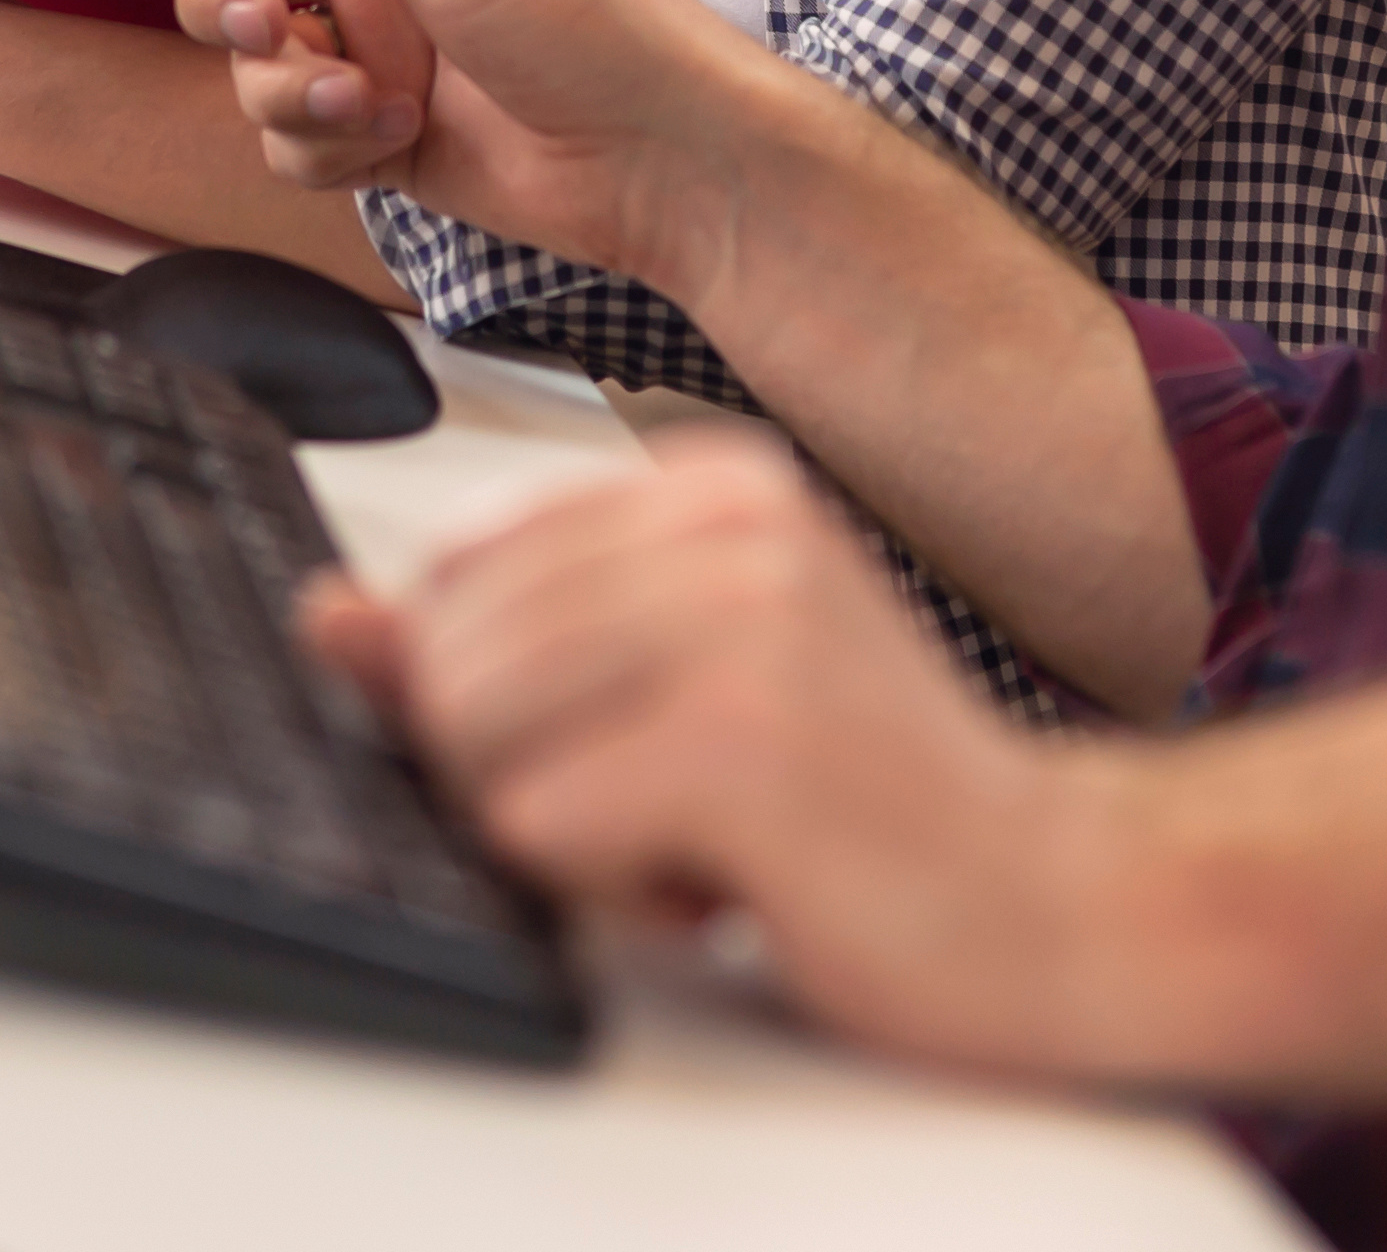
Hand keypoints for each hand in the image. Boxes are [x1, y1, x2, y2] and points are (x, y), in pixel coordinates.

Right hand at [69, 0, 814, 309]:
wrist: (656, 155)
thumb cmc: (582, 12)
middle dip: (227, 0)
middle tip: (270, 22)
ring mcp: (368, 41)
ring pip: (245, 60)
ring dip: (285, 87)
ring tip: (362, 100)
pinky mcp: (372, 128)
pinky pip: (285, 135)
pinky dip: (324, 144)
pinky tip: (395, 141)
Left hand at [312, 441, 1137, 1074]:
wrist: (1057, 901)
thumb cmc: (862, 807)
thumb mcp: (670, 693)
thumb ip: (494, 648)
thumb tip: (329, 617)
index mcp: (715, 486)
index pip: (459, 571)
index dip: (504, 698)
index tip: (637, 739)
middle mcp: (729, 524)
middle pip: (447, 653)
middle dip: (524, 771)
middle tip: (675, 805)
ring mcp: (741, 621)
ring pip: (471, 732)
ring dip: (563, 832)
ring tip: (701, 837)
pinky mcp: (741, 738)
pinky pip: (531, 824)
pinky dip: (604, 888)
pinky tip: (720, 883)